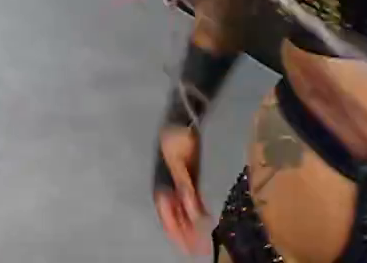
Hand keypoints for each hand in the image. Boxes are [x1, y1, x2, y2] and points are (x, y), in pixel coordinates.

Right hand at [153, 125, 206, 253]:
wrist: (183, 117)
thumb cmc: (177, 137)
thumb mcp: (179, 162)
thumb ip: (184, 186)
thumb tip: (191, 211)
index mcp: (162, 184)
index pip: (167, 216)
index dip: (176, 232)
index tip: (186, 248)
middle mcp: (168, 187)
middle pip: (175, 217)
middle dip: (185, 235)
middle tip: (197, 252)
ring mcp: (179, 183)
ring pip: (183, 211)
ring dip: (191, 227)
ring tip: (202, 244)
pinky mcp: (189, 177)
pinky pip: (192, 201)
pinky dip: (196, 213)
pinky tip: (205, 221)